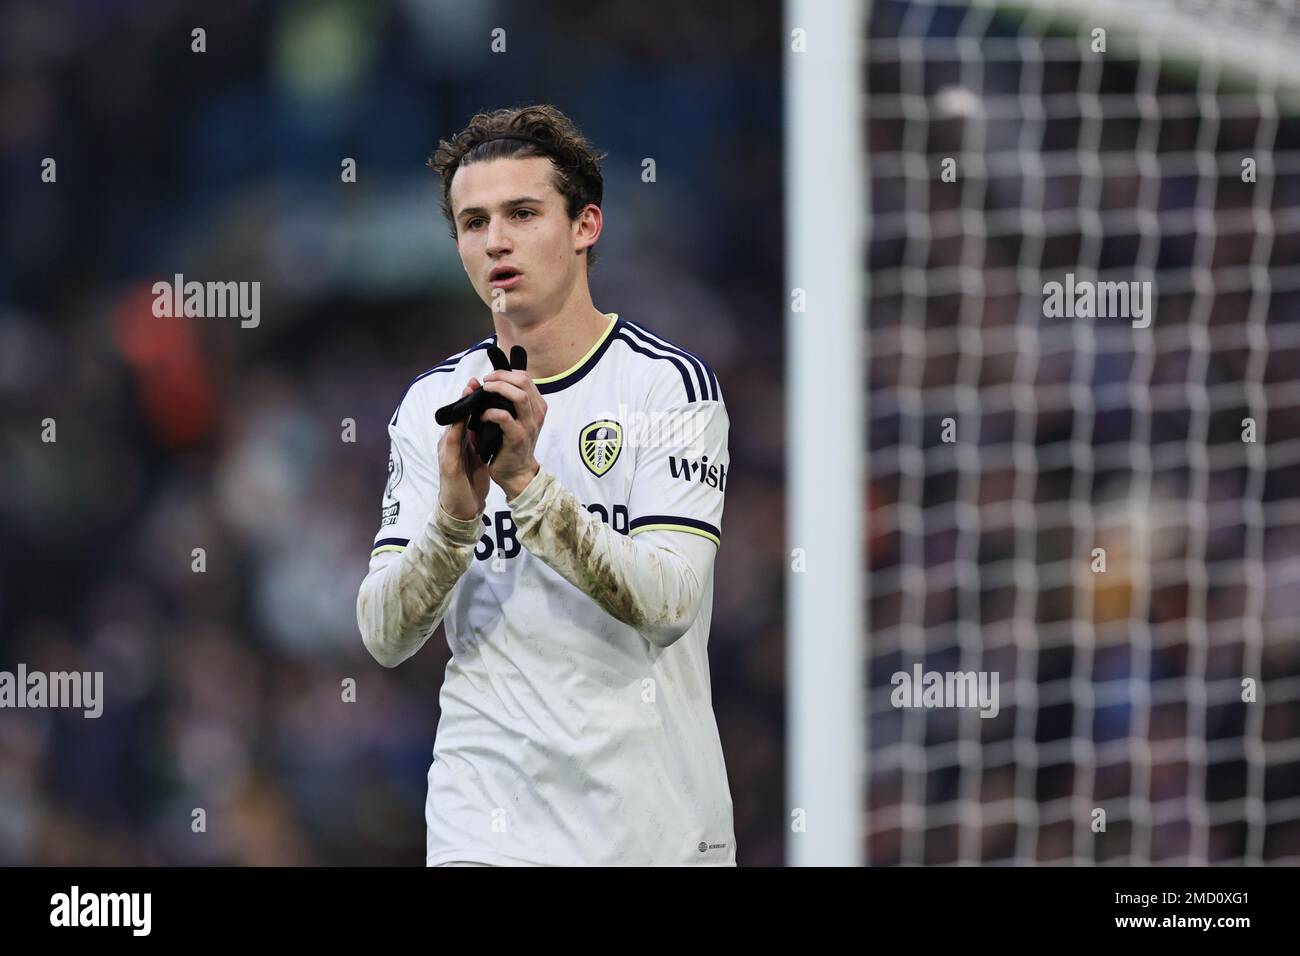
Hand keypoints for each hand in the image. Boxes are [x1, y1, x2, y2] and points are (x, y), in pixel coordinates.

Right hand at [437, 378, 490, 519]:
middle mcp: (450, 444)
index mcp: (458, 441)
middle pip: (456, 417)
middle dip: (465, 399)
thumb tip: (490, 421)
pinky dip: (458, 431)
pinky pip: (453, 445)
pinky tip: (464, 420)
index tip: (480, 384)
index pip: (464, 417)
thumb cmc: (469, 481)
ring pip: (452, 426)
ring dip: (460, 409)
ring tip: (468, 393)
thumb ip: (479, 439)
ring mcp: (447, 454)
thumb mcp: (476, 456)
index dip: (471, 401)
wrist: (462, 508)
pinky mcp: (448, 466)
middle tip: (474, 382)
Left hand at [479, 368, 546, 498]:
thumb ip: (500, 400)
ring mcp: (529, 425)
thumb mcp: (511, 418)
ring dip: (498, 389)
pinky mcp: (518, 437)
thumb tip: (476, 382)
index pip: (525, 377)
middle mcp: (537, 413)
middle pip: (523, 381)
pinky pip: (504, 417)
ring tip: (485, 392)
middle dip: (501, 377)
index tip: (490, 378)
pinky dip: (491, 412)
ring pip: (519, 396)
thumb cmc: (510, 444)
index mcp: (537, 406)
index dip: (505, 373)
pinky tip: (483, 416)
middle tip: (485, 382)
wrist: (518, 473)